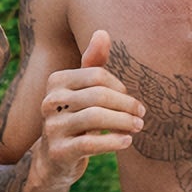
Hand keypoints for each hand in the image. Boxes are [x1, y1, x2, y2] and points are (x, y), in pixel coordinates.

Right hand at [42, 30, 145, 165]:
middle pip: (98, 95)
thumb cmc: (75, 117)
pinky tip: (126, 142)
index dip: (120, 87)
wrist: (54, 159)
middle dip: (126, 105)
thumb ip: (93, 63)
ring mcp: (51, 127)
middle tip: (141, 114)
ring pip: (95, 118)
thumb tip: (102, 32)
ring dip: (124, 122)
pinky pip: (90, 144)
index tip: (130, 100)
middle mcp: (49, 101)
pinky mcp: (58, 152)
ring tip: (138, 126)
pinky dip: (113, 142)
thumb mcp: (83, 90)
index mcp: (56, 81)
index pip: (97, 75)